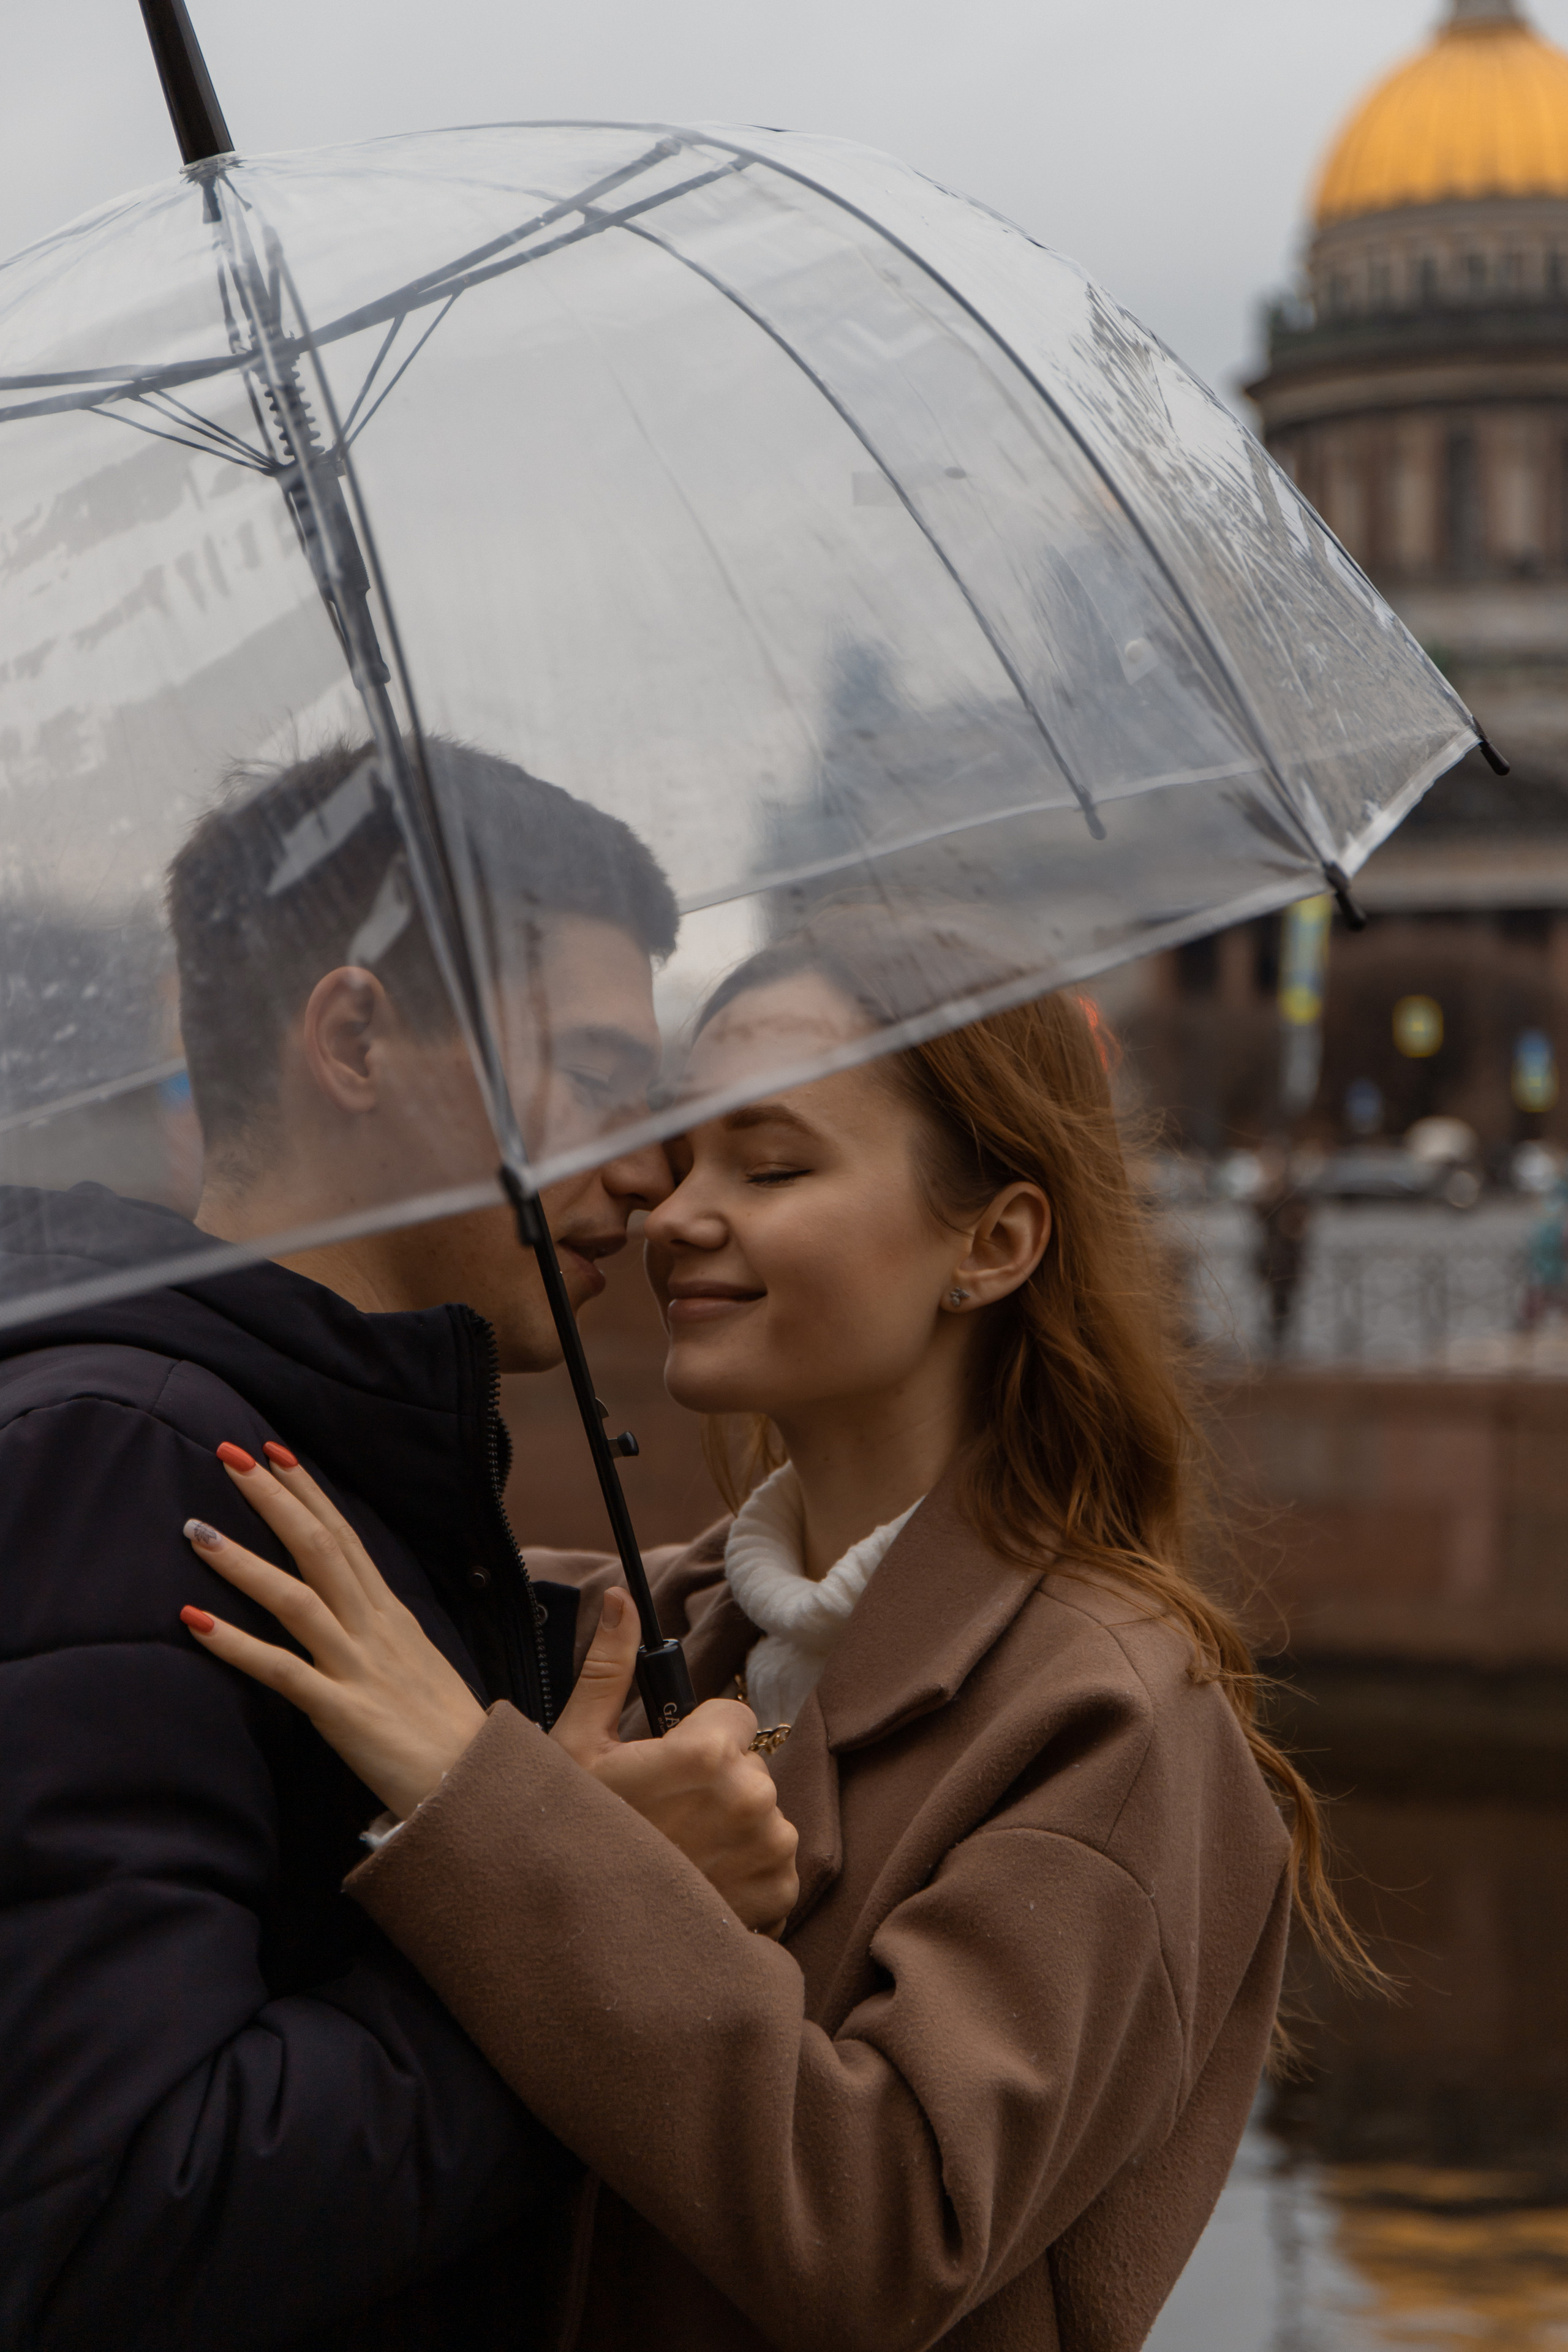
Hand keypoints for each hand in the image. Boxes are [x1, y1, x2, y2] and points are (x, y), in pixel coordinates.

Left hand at [179, 1446, 485, 1820]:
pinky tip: (194, 1621)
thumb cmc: (447, 1731)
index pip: (347, 1537)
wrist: (478, 1785)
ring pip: (296, 1598)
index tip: (276, 1453)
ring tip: (196, 1530)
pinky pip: (281, 1670)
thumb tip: (356, 1606)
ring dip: (243, 1560)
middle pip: (321, 1548)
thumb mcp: (418, 1662)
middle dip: (274, 1498)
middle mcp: (374, 1629)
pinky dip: (235, 1644)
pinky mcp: (341, 1712)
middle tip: (229, 1455)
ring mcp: (358, 1667)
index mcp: (391, 1615)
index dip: (310, 1493)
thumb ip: (383, 1631)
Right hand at [548, 1587, 799, 1937]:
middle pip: (750, 1769)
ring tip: (681, 1856)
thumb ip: (610, 1665)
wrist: (579, 1933)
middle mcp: (752, 1798)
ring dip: (734, 1830)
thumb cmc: (575, 1830)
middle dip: (718, 1785)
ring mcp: (769, 1851)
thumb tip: (620, 1596)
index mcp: (709, 1752)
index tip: (668, 1769)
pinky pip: (775, 1867)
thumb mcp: (579, 1743)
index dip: (700, 1738)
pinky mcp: (779, 1897)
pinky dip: (747, 1876)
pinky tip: (701, 1886)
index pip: (737, 1718)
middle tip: (666, 1819)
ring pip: (764, 1816)